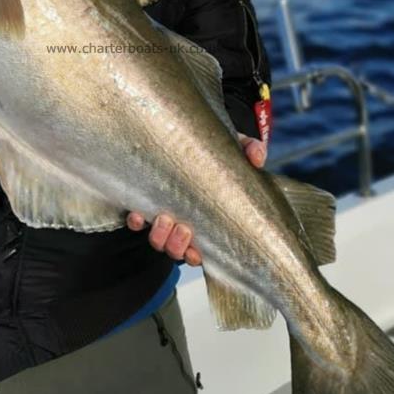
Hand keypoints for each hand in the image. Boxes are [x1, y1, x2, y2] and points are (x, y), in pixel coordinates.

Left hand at [126, 132, 267, 266]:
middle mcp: (181, 223)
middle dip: (177, 245)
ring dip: (159, 236)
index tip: (197, 252)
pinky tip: (137, 213)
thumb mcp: (234, 149)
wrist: (186, 136)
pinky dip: (136, 221)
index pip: (199, 250)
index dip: (195, 256)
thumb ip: (250, 150)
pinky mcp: (142, 201)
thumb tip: (258, 158)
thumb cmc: (213, 152)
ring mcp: (162, 214)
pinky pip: (135, 221)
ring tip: (164, 219)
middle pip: (175, 249)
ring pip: (157, 240)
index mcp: (205, 219)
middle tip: (183, 228)